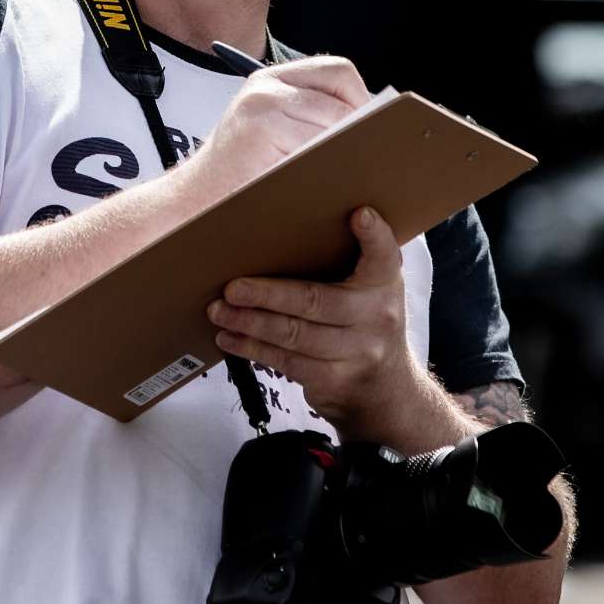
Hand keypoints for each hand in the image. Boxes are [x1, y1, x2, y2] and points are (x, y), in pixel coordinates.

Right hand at [178, 56, 369, 204]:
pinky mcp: (261, 132)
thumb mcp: (269, 128)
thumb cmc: (238, 171)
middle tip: (364, 151)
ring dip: (347, 147)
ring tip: (351, 168)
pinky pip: (316, 146)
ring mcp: (261, 107)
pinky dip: (329, 163)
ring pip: (333, 121)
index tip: (369, 126)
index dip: (360, 97)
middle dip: (359, 123)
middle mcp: (265, 87)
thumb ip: (307, 114)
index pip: (337, 71)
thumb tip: (370, 119)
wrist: (193, 200)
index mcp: (271, 78)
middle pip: (340, 94)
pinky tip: (329, 179)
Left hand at [206, 206, 420, 437]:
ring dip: (250, 322)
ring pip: (294, 335)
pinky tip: (230, 336)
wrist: (384, 388)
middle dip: (268, 294)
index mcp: (383, 283)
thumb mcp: (369, 289)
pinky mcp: (333, 379)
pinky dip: (252, 348)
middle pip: (316, 301)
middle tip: (232, 288)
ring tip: (219, 310)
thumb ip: (347, 261)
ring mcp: (356, 351)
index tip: (359, 214)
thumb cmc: (363, 322)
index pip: (384, 254)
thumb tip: (280, 229)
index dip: (374, 235)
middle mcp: (376, 316)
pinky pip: (285, 361)